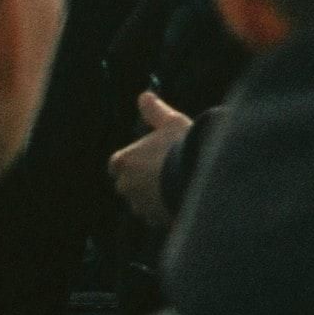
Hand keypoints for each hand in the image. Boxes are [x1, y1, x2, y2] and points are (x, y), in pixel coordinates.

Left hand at [110, 90, 189, 229]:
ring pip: (142, 201)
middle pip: (129, 184)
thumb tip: (144, 95)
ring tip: (177, 184)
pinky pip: (156, 215)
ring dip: (154, 195)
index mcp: (124, 161)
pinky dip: (164, 209)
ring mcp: (139, 205)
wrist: (196, 177)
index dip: (132, 160)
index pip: (117, 164)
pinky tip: (181, 198)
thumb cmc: (181, 146)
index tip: (147, 157)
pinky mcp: (154, 219)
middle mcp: (126, 185)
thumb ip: (155, 111)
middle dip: (142, 179)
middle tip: (166, 169)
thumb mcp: (171, 122)